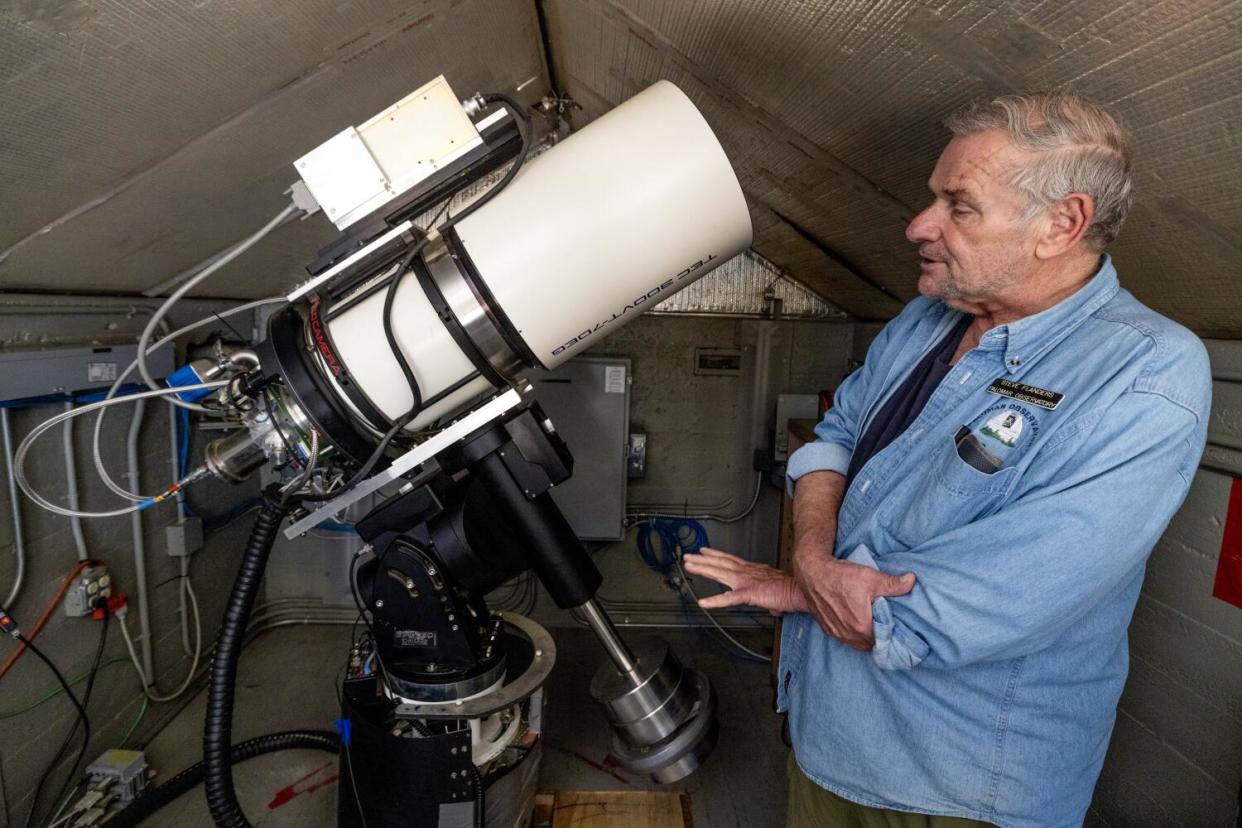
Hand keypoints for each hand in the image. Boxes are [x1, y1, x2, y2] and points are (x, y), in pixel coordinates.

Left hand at [681, 547, 807, 615]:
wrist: (801, 591)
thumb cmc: (792, 590)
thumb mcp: (775, 592)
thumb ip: (770, 597)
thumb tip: (773, 606)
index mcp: (752, 571)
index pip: (730, 559)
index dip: (716, 554)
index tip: (704, 550)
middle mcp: (747, 572)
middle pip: (720, 563)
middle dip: (702, 559)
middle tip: (688, 556)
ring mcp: (746, 581)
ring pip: (719, 573)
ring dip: (703, 569)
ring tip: (689, 566)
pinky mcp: (749, 593)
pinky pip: (728, 598)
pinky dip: (714, 601)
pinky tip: (703, 602)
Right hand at [792, 545, 915, 650]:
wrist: (811, 573)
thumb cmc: (840, 576)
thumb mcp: (871, 577)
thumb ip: (894, 584)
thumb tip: (911, 581)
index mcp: (862, 626)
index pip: (885, 640)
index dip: (893, 633)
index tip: (898, 624)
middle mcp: (849, 635)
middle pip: (872, 643)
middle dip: (880, 635)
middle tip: (886, 621)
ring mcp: (836, 633)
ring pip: (858, 643)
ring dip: (866, 636)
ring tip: (872, 622)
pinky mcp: (827, 629)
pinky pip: (845, 638)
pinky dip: (853, 634)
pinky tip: (856, 621)